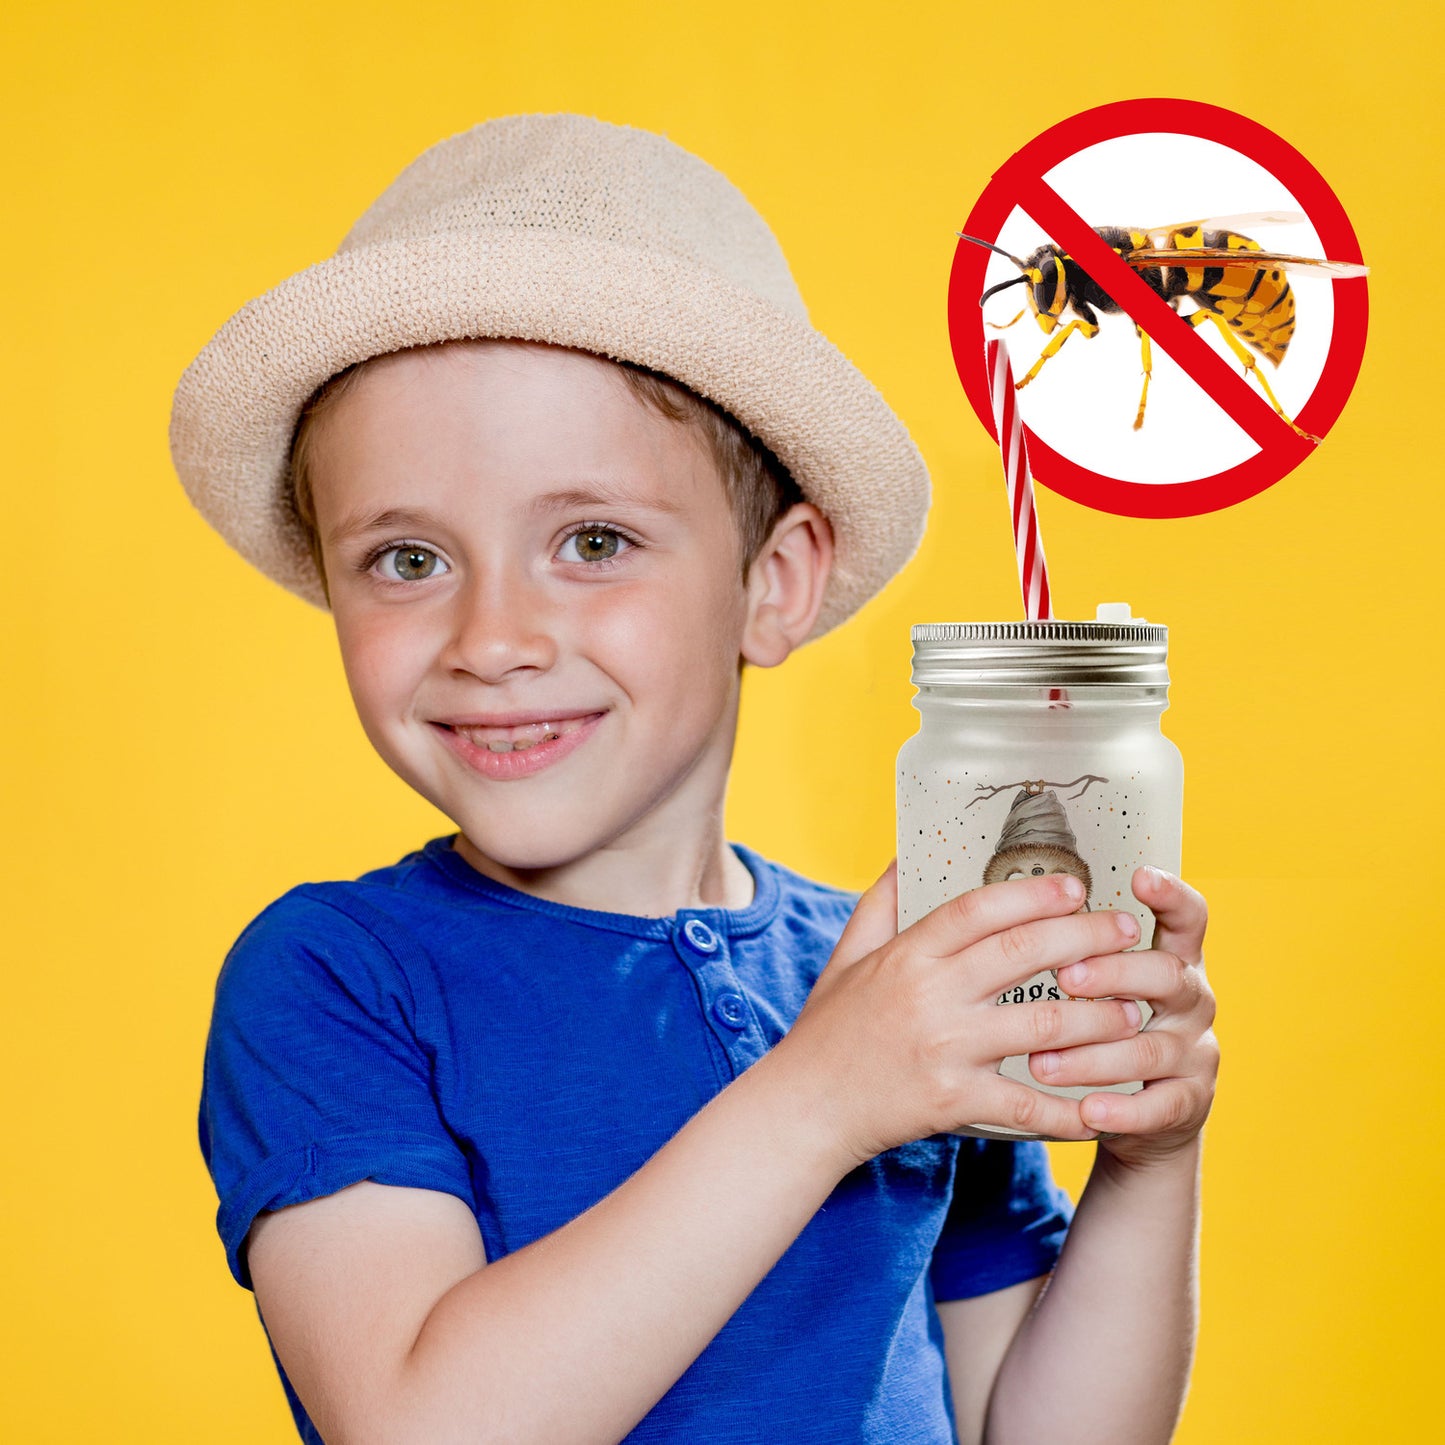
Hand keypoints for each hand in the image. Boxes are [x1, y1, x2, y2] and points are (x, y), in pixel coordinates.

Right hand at [774, 862, 1149, 1167]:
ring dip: (1097, 1017)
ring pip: (1042, 1026)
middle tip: (1126, 931)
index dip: (1032, 892)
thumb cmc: (829, 1028)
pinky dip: (1068, 1109)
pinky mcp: (954, 1102)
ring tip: (1132, 1010)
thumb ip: (883, 901)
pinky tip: (1101, 1105)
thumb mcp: (848, 954)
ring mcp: (945, 1050)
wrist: (805, 1109)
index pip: (978, 909)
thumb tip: (908, 850)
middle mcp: (929, 996)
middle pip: (1022, 955)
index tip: (1076, 886)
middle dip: (1085, 937)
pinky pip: (1026, 1105)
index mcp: (907, 955)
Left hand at [1040, 868, 1217, 1167]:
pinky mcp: (1189, 1105)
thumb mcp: (1109, 986)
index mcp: (1175, 962)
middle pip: (1167, 975)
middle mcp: (1193, 1003)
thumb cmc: (1112, 1032)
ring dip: (1093, 1055)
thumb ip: (1083, 951)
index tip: (1141, 876)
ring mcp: (1195, 1055)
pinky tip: (1087, 1110)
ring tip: (1040, 1062)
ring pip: (1150, 1048)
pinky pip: (1158, 1107)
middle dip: (1114, 973)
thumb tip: (1024, 909)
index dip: (1172, 896)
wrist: (1146, 1114)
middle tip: (1065, 977)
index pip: (1188, 919)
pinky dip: (1121, 1110)